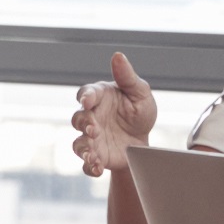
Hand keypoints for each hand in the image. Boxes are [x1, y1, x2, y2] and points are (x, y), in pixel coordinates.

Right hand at [71, 52, 158, 176]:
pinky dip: (88, 166)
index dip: (85, 97)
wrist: (144, 141)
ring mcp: (91, 138)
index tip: (88, 101)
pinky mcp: (96, 156)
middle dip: (84, 124)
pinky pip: (86, 163)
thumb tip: (118, 56)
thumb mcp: (140, 93)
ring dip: (84, 149)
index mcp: (100, 98)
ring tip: (93, 155)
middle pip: (78, 119)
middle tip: (95, 129)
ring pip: (78, 143)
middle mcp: (91, 117)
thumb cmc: (139, 111)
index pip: (86, 93)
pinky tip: (96, 168)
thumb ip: (127, 77)